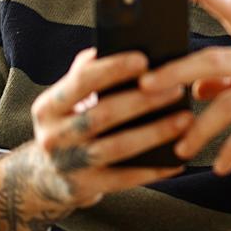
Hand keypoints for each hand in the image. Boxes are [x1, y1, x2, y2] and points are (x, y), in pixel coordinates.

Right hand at [0, 47, 189, 230]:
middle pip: (102, 115)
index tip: (144, 60)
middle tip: (176, 89)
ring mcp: (68, 165)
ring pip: (116, 148)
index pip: (80, 81)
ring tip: (185, 119)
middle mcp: (53, 136)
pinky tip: (179, 160)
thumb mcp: (67, 100)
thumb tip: (119, 42)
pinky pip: (125, 179)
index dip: (112, 69)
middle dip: (142, 101)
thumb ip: (87, 73)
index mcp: (48, 106)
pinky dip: (154, 169)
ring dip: (154, 133)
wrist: (46, 178)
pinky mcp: (85, 188)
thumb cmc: (71, 124)